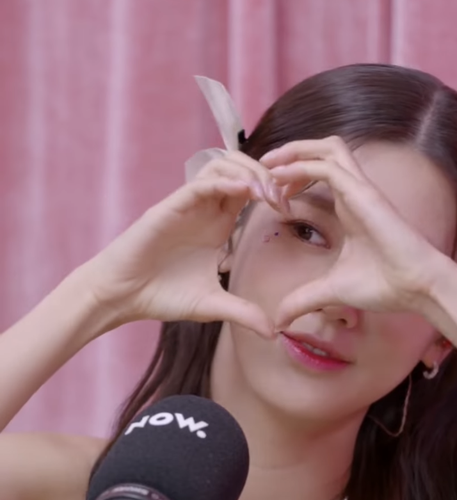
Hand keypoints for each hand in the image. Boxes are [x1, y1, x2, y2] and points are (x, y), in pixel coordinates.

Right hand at [83, 151, 285, 338]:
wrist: (123, 297)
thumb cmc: (162, 296)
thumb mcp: (212, 306)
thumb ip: (243, 313)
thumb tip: (274, 333)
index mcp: (219, 224)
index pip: (252, 190)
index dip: (274, 191)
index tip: (291, 209)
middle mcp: (205, 209)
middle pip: (241, 168)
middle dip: (267, 175)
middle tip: (283, 197)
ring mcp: (188, 205)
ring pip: (221, 166)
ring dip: (248, 172)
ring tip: (266, 193)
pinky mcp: (170, 207)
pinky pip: (200, 183)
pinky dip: (223, 182)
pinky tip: (243, 191)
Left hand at [261, 137, 445, 328]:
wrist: (415, 288)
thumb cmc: (384, 284)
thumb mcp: (330, 290)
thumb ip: (303, 299)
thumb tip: (278, 320)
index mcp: (348, 205)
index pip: (319, 171)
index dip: (291, 175)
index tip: (267, 193)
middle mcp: (354, 191)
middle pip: (322, 150)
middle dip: (291, 152)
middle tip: (262, 167)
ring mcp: (360, 189)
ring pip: (327, 148)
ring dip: (295, 151)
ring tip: (268, 165)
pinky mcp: (363, 194)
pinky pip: (328, 168)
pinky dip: (301, 168)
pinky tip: (278, 179)